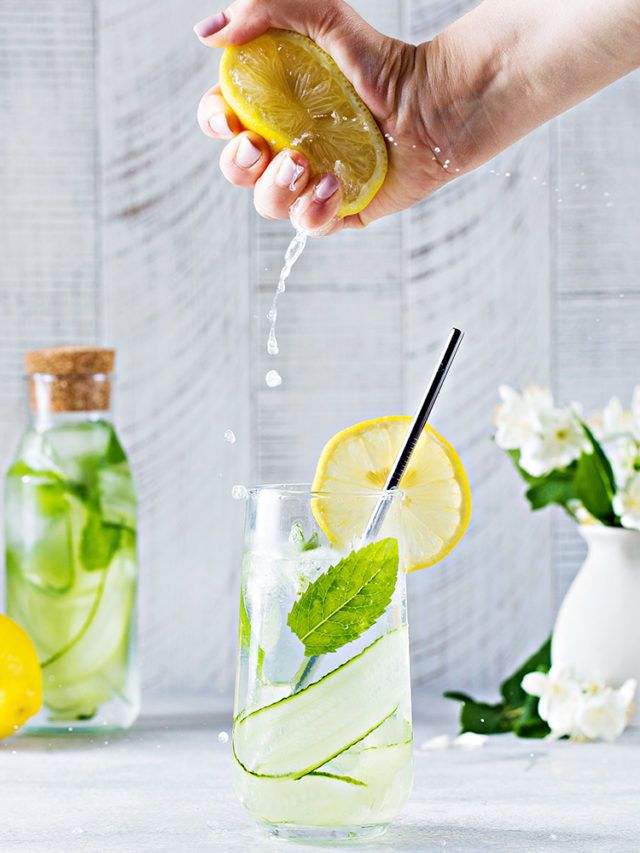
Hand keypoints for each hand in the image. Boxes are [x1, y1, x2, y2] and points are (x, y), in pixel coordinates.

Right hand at [194, 0, 449, 235]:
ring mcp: (314, 181)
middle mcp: (289, 145)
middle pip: (238, 170)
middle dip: (238, 164)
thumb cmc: (386, 62)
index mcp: (276, 107)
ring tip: (305, 164)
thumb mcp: (326, 19)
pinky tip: (333, 187)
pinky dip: (314, 212)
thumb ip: (267, 10)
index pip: (225, 121)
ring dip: (276, 189)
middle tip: (262, 145)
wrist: (438, 105)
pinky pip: (310, 227)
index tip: (227, 118)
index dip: (215, 123)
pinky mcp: (342, 209)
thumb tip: (208, 32)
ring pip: (269, 204)